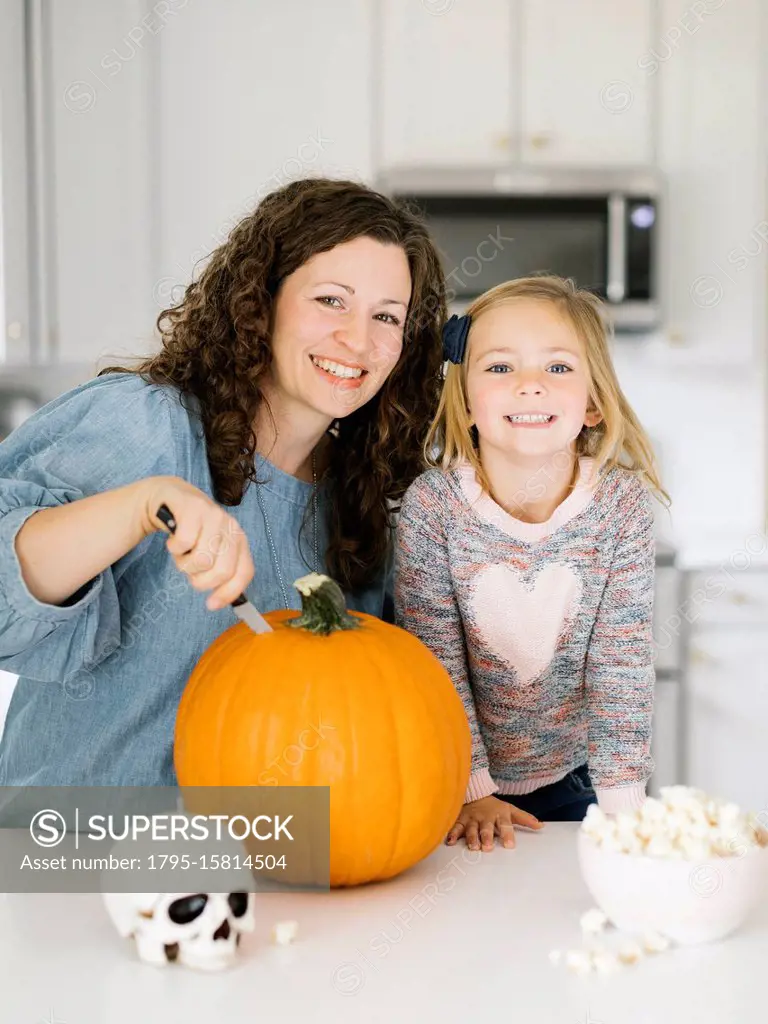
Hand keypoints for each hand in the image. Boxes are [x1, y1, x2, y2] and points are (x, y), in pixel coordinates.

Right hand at [140, 476, 254, 609]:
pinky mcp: (194, 508)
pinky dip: (174, 548)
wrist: (170, 498)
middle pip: (223, 570)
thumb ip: (217, 571)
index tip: (211, 605)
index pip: (244, 572)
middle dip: (202, 582)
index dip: (229, 592)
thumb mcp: (208, 551)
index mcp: (239, 540)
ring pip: (202, 560)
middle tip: (190, 574)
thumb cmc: (191, 531)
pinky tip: (174, 540)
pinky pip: (184, 543)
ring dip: (184, 564)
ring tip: (182, 552)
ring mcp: (214, 515)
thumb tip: (217, 602)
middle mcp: (231, 527)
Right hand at [445, 796, 543, 851]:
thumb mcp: (511, 810)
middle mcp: (485, 817)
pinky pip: (456, 827)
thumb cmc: (495, 807)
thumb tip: (541, 826)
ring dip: (471, 838)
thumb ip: (525, 819)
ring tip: (473, 847)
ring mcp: (472, 819)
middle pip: (486, 828)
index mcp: (500, 815)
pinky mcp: (460, 820)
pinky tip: (450, 841)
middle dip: (487, 837)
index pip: (505, 825)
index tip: (510, 845)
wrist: (475, 793)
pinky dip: (453, 833)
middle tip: (488, 847)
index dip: (508, 835)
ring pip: (471, 829)